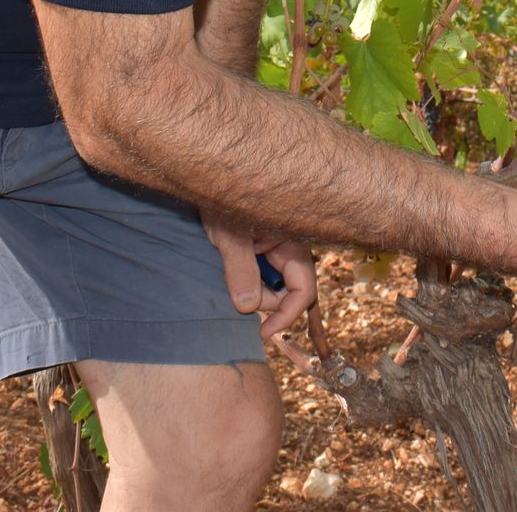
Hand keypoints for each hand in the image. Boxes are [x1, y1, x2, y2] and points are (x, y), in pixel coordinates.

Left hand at [202, 210, 317, 339]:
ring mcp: (279, 252)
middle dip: (263, 299)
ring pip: (274, 287)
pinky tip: (234, 263)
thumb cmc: (223, 201)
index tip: (263, 333)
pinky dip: (250, 279)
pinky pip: (263, 277)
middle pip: (288, 293)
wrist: (213, 183)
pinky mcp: (266, 252)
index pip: (303, 291)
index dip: (286, 316)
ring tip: (230, 264)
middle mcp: (291, 250)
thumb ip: (239, 268)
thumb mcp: (229, 236)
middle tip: (235, 289)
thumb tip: (247, 307)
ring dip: (252, 287)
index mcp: (293, 245)